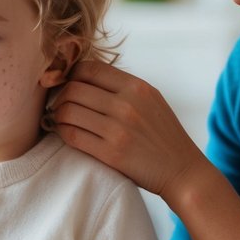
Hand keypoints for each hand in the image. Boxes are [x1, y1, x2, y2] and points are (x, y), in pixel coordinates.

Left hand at [51, 60, 209, 203]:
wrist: (182, 171)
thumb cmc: (163, 135)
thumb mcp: (150, 100)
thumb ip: (122, 87)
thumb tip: (84, 76)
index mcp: (137, 87)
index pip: (89, 68)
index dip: (71, 75)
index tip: (68, 85)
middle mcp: (127, 105)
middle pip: (73, 89)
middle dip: (59, 96)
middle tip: (58, 105)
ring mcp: (118, 129)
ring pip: (68, 111)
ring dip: (57, 115)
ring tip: (60, 120)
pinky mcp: (111, 153)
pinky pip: (72, 136)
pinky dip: (62, 132)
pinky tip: (65, 133)